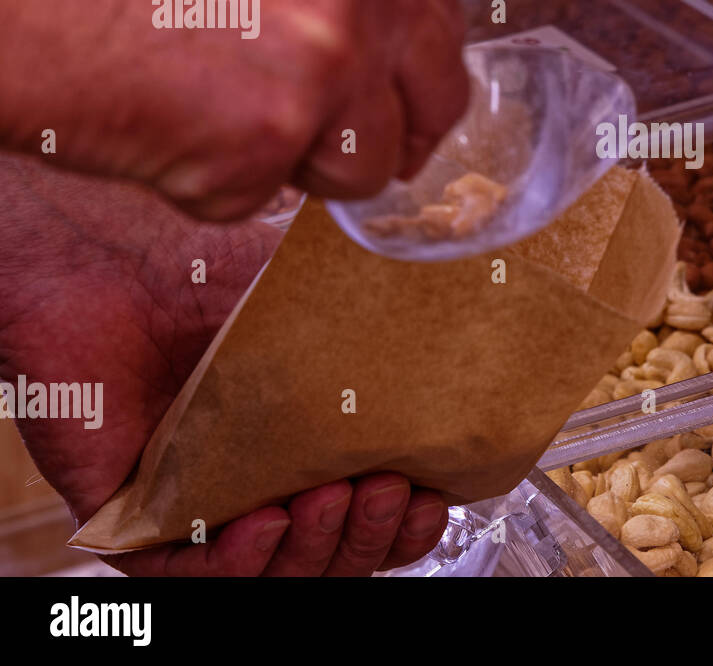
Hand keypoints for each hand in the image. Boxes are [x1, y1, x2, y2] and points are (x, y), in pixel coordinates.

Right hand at [0, 0, 468, 220]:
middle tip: (332, 154)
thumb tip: (365, 30)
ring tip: (196, 114)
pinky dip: (203, 184)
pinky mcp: (266, 132)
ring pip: (361, 166)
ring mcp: (326, 53)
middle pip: (433, 101)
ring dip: (290, 167)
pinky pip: (260, 197)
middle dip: (384, 139)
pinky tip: (146, 121)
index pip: (440, 18)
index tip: (400, 106)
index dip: (416, 76)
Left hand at [0, 156, 447, 574]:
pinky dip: (238, 564)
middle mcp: (262, 482)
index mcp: (311, 445)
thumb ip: (394, 322)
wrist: (110, 260)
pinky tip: (264, 521)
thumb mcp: (327, 301)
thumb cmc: (208, 271)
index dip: (408, 522)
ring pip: (274, 575)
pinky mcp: (136, 523)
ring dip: (317, 550)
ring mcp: (202, 506)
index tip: (435, 498)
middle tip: (386, 490)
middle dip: (370, 537)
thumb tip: (477, 316)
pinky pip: (192, 578)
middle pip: (333, 556)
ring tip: (333, 497)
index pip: (372, 513)